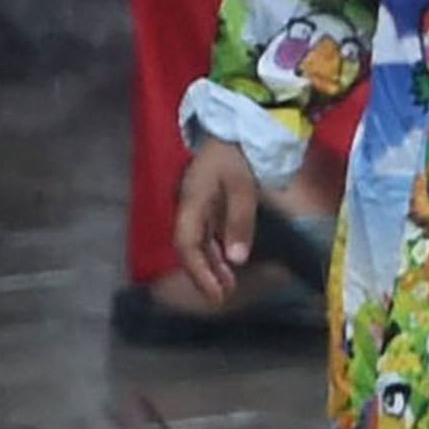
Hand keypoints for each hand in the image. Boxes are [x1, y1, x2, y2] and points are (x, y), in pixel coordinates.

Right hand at [175, 136, 266, 309]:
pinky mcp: (209, 205)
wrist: (234, 130)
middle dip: (204, 275)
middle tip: (221, 298)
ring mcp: (198, 207)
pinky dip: (218, 253)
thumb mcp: (241, 186)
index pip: (186, 244)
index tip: (214, 293)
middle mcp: (190, 208)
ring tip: (228, 288)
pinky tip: (229, 266)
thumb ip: (239, 221)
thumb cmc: (237, 155)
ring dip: (212, 266)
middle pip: (190, 248)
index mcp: (191, 202)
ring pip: (199, 244)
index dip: (198, 271)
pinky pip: (209, 235)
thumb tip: (237, 260)